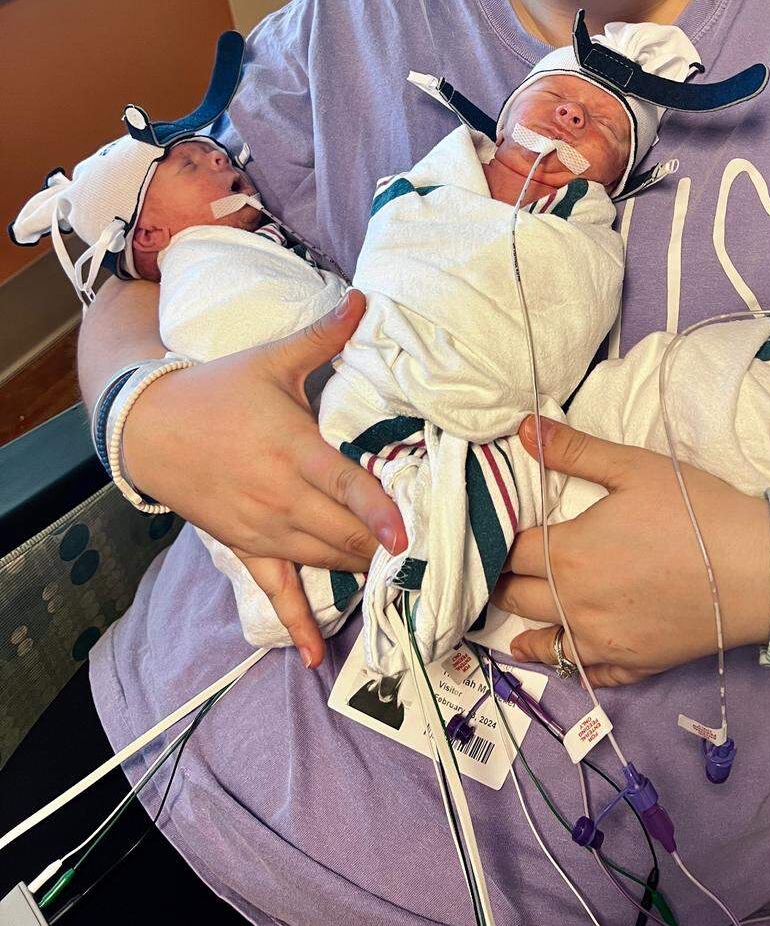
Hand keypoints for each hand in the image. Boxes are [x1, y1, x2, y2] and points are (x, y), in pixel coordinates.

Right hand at [122, 290, 406, 667]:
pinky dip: (296, 621)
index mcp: (292, 448)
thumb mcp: (272, 359)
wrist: (150, 427)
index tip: (406, 533)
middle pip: (340, 531)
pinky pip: (274, 589)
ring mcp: (261, 527)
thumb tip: (366, 299)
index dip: (375, 509)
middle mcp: (279, 494)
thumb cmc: (219, 389)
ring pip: (321, 559)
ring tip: (403, 583)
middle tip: (432, 557)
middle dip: (384, 547)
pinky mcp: (245, 546)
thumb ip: (324, 336)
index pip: (342, 483)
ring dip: (360, 571)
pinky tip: (313, 656)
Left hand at [491, 416, 766, 686]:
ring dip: (522, 621)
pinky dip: (560, 660)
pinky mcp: (632, 665)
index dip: (497, 538)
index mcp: (567, 554)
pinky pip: (582, 671)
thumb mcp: (633, 467)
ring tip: (511, 606)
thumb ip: (573, 450)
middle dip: (502, 578)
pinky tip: (551, 651)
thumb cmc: (696, 511)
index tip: (491, 530)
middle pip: (516, 595)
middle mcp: (574, 605)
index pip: (510, 550)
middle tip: (496, 566)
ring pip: (541, 639)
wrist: (759, 571)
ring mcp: (602, 642)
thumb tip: (521, 429)